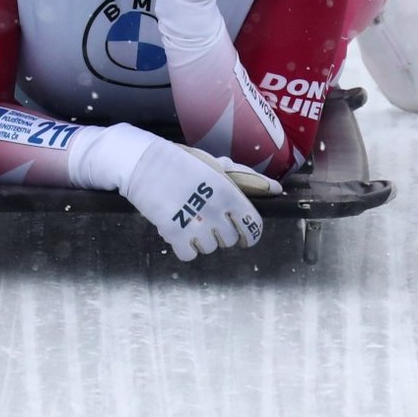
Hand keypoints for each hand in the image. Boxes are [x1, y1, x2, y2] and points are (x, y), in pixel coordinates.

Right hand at [69, 122, 268, 259]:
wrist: (142, 162)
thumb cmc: (181, 162)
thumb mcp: (214, 164)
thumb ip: (246, 178)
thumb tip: (275, 189)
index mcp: (228, 191)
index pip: (253, 226)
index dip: (249, 233)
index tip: (243, 233)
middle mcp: (214, 210)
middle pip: (230, 240)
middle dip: (222, 233)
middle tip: (207, 218)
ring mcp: (194, 224)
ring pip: (210, 248)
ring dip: (202, 239)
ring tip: (189, 220)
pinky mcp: (173, 233)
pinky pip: (189, 254)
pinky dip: (185, 247)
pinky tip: (179, 230)